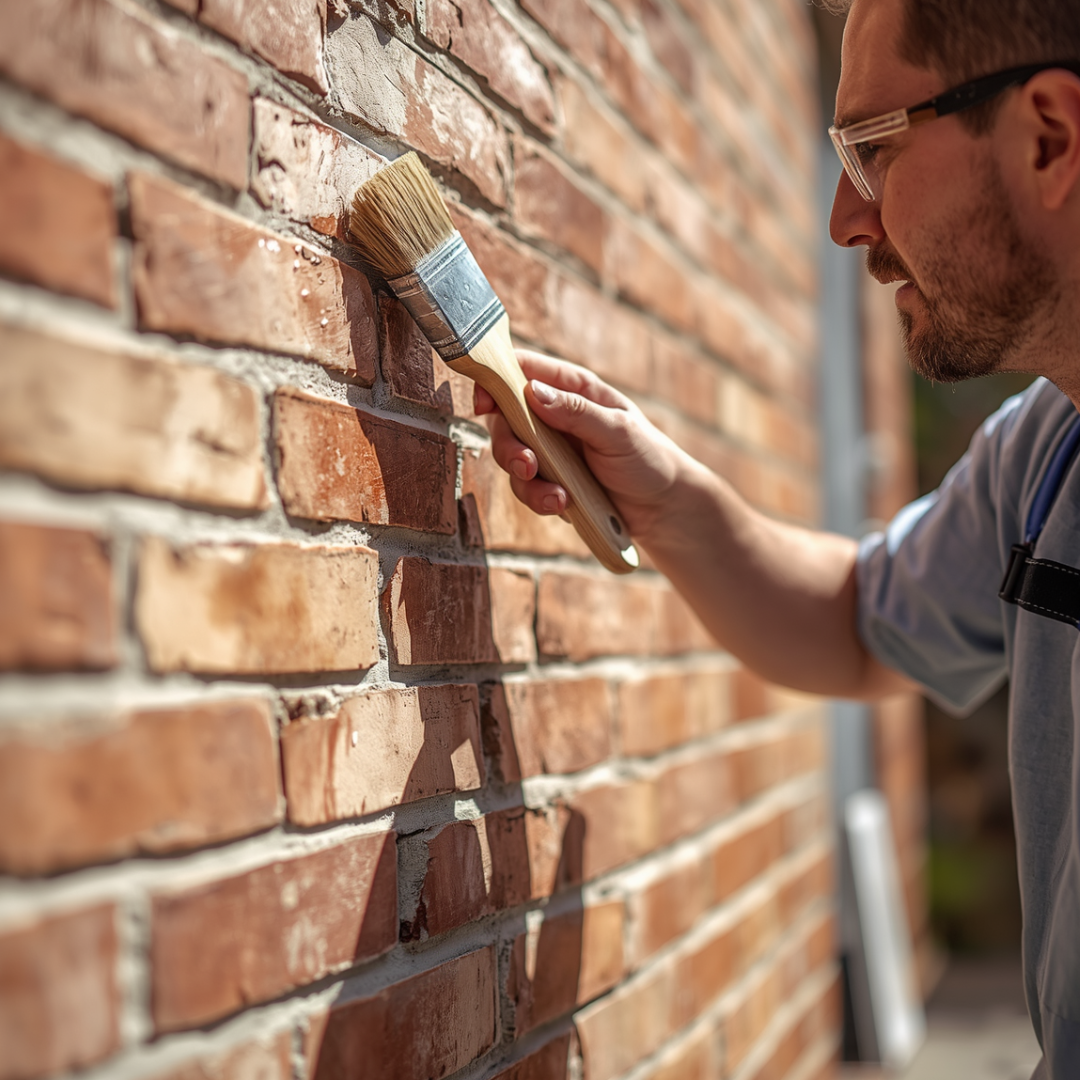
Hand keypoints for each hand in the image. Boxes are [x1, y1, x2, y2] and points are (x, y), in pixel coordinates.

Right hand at [473, 350, 692, 543]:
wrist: (663, 508)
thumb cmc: (649, 458)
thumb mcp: (618, 431)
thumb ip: (576, 412)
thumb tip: (533, 393)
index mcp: (573, 389)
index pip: (523, 370)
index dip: (496, 380)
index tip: (484, 403)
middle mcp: (555, 416)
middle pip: (506, 419)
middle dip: (508, 444)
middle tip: (527, 464)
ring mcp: (551, 450)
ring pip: (512, 457)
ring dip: (526, 479)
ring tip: (556, 496)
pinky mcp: (550, 480)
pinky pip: (527, 487)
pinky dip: (539, 498)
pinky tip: (562, 505)